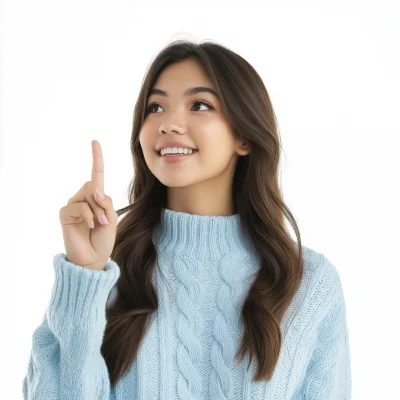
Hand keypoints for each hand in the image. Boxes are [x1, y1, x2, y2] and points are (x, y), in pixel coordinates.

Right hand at [59, 140, 117, 269]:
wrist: (94, 257)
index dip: (96, 158)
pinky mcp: (64, 213)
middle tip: (104, 219)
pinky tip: (91, 226)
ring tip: (99, 224)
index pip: (96, 175)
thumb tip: (95, 189)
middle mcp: (82, 198)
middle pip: (93, 186)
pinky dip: (89, 216)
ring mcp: (72, 205)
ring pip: (88, 195)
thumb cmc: (104, 238)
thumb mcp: (112, 217)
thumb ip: (105, 201)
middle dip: (102, 202)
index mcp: (95, 198)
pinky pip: (79, 206)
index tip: (95, 142)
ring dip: (97, 210)